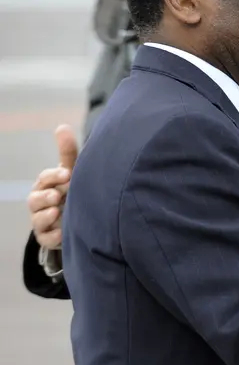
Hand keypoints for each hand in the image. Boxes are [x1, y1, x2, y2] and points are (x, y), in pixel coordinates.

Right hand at [27, 124, 78, 249]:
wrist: (77, 218)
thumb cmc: (71, 188)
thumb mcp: (71, 171)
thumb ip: (67, 152)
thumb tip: (62, 126)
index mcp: (46, 185)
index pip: (45, 178)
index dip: (53, 176)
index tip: (67, 174)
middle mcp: (41, 202)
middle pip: (35, 199)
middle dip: (45, 196)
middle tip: (57, 195)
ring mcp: (43, 221)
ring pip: (37, 219)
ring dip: (45, 215)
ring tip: (56, 211)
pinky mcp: (48, 237)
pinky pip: (46, 238)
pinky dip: (53, 236)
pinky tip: (62, 233)